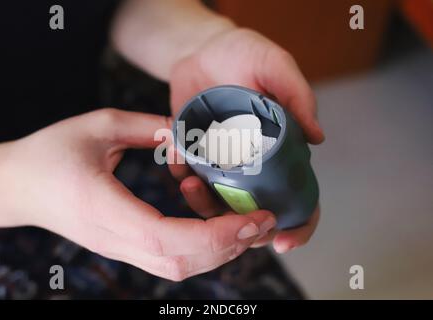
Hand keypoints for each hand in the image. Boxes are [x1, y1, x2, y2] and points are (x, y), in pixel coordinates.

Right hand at [0, 108, 275, 280]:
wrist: (18, 186)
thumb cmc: (50, 152)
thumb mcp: (98, 125)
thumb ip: (147, 127)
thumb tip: (188, 133)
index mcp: (103, 207)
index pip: (168, 239)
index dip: (215, 236)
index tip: (251, 219)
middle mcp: (114, 238)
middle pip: (180, 263)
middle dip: (229, 248)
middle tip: (265, 221)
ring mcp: (118, 248)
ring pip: (178, 268)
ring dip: (219, 253)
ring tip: (250, 227)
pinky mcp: (122, 247)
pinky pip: (169, 260)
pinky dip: (201, 251)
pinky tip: (221, 230)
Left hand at [169, 28, 323, 252]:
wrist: (201, 50)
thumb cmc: (244, 54)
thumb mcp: (274, 66)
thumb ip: (297, 96)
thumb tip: (317, 138)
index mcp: (281, 149)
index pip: (300, 194)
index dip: (300, 223)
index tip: (286, 240)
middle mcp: (254, 164)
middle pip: (257, 212)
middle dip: (244, 227)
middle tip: (226, 221)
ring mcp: (223, 164)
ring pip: (220, 205)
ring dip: (205, 205)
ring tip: (191, 184)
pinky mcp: (196, 157)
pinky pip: (190, 181)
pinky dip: (183, 179)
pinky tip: (176, 160)